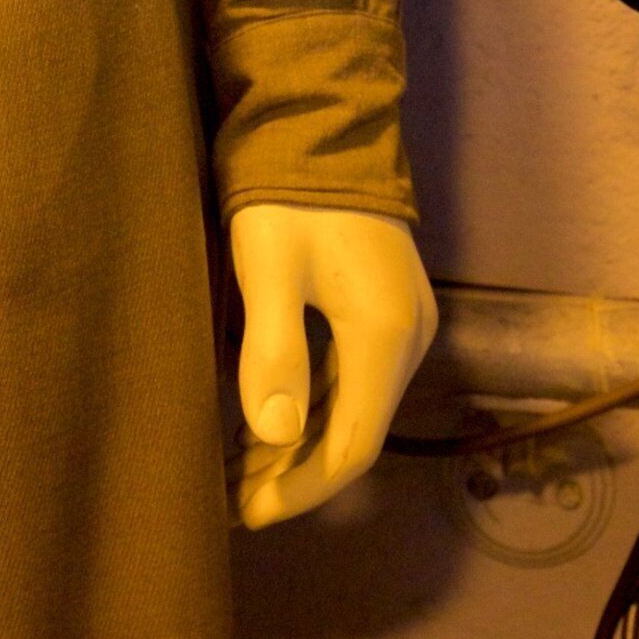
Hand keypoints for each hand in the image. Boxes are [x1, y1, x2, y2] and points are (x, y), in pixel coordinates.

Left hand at [230, 203, 436, 529]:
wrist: (321, 124)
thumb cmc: (286, 196)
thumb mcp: (269, 270)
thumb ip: (274, 352)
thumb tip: (274, 435)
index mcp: (384, 334)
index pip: (353, 445)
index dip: (302, 489)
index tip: (249, 514)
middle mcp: (407, 337)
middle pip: (355, 434)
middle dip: (294, 475)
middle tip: (231, 502)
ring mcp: (402, 322)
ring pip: (353, 408)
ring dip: (299, 445)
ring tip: (236, 473)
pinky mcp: (386, 308)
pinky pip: (352, 379)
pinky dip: (310, 409)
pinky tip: (265, 423)